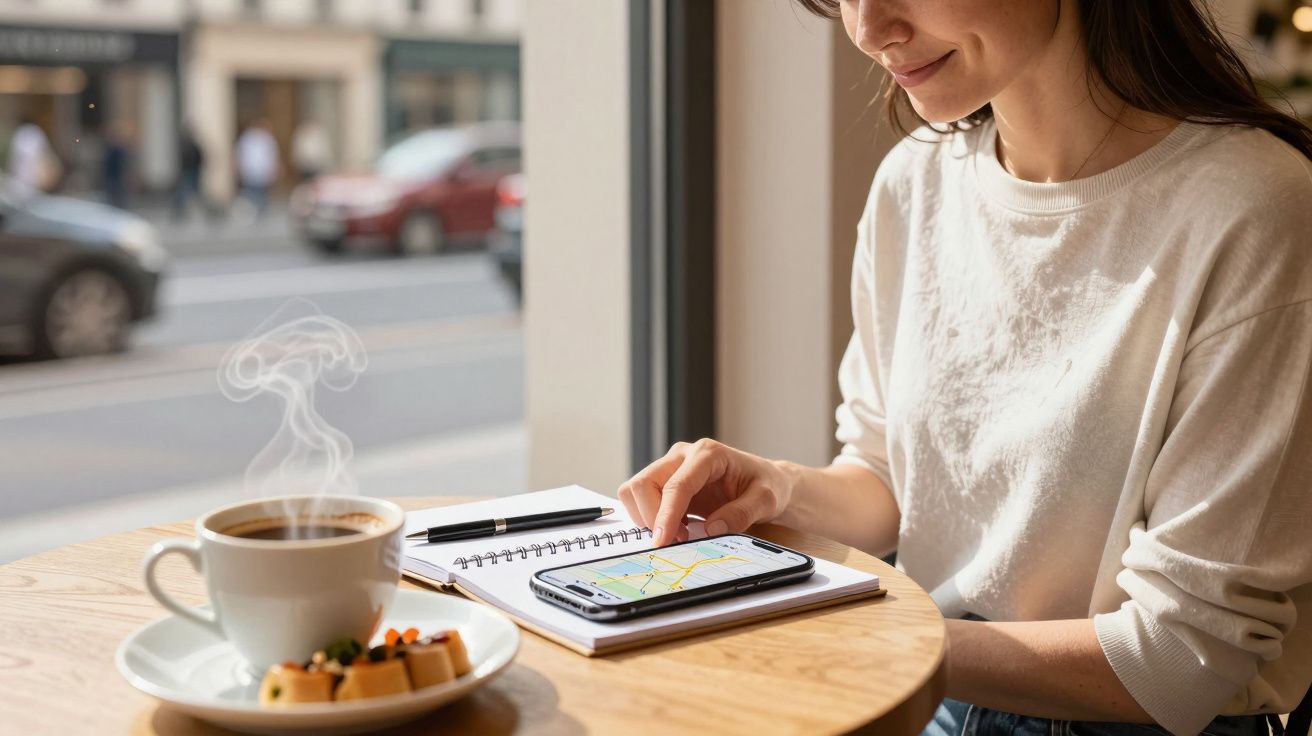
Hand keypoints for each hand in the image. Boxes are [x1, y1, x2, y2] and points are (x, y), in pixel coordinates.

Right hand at [617, 438, 794, 545]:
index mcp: (708, 454)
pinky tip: (679, 528)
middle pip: (644, 483)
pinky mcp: (666, 481)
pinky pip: (641, 499)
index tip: (661, 541)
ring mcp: (672, 466)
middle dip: (651, 517)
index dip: (665, 515)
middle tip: (677, 541)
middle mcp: (684, 455)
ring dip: (648, 518)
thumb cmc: (766, 487)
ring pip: (635, 490)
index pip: (676, 485)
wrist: (765, 483)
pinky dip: (651, 518)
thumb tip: (711, 529)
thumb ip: (742, 513)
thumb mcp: (766, 501)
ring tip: (680, 534)